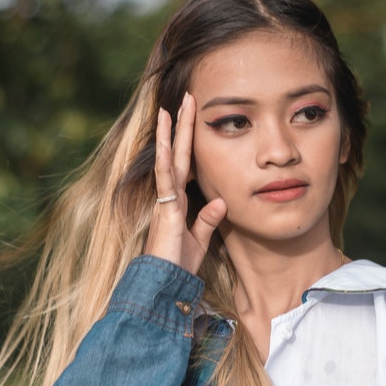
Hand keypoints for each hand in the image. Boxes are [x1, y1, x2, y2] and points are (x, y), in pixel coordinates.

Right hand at [144, 93, 226, 273]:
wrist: (165, 285)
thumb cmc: (178, 266)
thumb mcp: (199, 240)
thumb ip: (208, 220)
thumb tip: (221, 201)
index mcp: (178, 202)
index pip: (186, 164)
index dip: (189, 142)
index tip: (194, 119)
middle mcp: (169, 196)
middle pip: (177, 154)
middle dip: (181, 127)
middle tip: (186, 99)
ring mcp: (165, 201)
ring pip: (167, 161)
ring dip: (169, 135)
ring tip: (170, 109)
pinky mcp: (165, 210)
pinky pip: (165, 180)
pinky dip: (164, 160)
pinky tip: (165, 141)